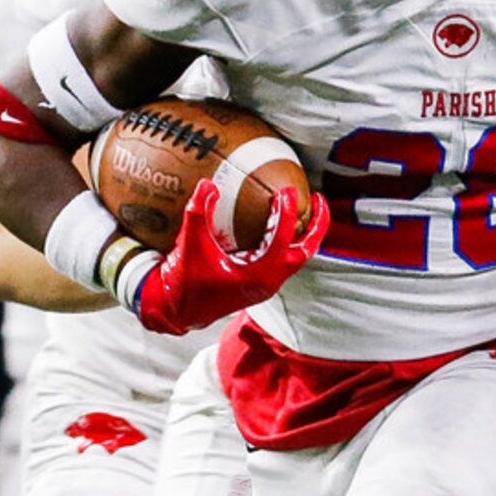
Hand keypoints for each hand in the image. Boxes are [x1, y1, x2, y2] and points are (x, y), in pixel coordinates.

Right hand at [135, 180, 329, 335]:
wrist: (178, 311)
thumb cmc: (184, 282)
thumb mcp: (189, 243)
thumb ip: (198, 212)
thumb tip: (209, 184)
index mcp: (258, 275)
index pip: (283, 238)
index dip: (287, 211)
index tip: (286, 191)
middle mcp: (268, 282)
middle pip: (305, 251)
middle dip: (316, 224)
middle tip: (318, 198)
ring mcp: (266, 284)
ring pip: (298, 257)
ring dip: (305, 233)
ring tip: (305, 208)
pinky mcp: (260, 284)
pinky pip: (284, 259)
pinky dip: (288, 240)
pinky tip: (278, 222)